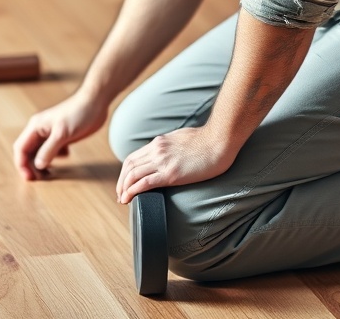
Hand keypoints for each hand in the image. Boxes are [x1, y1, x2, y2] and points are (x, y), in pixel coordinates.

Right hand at [13, 91, 107, 179]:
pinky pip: (52, 151)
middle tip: (40, 180)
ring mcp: (51, 133)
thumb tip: (37, 165)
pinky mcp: (61, 136)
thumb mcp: (62, 134)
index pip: (20, 148)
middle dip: (31, 166)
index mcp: (35, 127)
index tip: (29, 178)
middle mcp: (40, 130)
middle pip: (28, 152)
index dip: (22, 164)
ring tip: (49, 175)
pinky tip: (65, 158)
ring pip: (39, 152)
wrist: (96, 101)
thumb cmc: (78, 113)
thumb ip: (49, 150)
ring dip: (41, 164)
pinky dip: (54, 158)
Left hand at [116, 127, 234, 203]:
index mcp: (159, 142)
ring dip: (124, 188)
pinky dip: (133, 191)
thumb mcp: (181, 139)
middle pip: (129, 166)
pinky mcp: (171, 174)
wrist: (219, 141)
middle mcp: (157, 150)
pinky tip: (129, 198)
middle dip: (121, 181)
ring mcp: (162, 162)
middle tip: (120, 194)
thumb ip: (170, 147)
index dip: (125, 171)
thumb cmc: (206, 141)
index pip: (134, 157)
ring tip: (122, 199)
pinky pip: (144, 183)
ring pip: (133, 175)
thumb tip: (168, 156)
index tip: (124, 182)